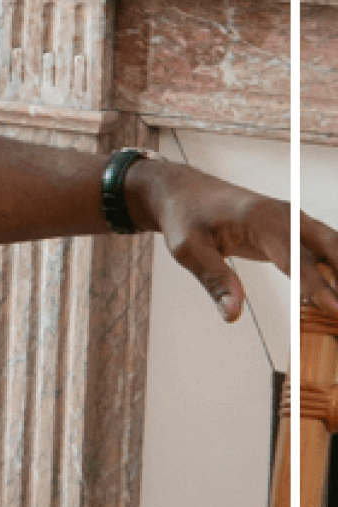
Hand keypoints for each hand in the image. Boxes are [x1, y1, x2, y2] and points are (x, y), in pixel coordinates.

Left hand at [127, 158, 337, 321]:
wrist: (184, 192)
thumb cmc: (184, 218)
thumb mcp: (188, 250)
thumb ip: (215, 280)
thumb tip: (233, 314)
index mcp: (259, 217)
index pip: (294, 256)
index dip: (315, 284)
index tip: (334, 309)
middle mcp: (284, 214)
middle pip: (328, 247)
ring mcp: (292, 219)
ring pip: (332, 246)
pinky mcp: (293, 228)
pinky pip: (323, 248)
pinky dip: (335, 267)